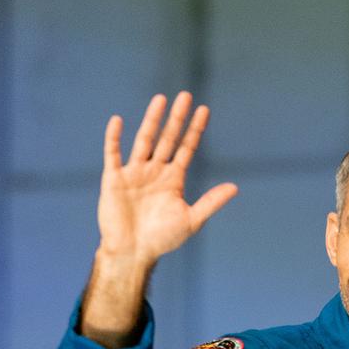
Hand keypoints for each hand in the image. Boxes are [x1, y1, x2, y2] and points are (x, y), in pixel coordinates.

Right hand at [97, 92, 236, 267]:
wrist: (132, 253)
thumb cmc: (161, 240)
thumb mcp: (191, 220)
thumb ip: (211, 202)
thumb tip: (235, 187)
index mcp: (172, 180)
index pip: (186, 148)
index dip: (195, 130)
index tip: (204, 110)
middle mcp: (154, 172)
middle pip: (167, 139)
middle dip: (177, 118)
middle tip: (185, 96)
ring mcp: (134, 173)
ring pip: (144, 140)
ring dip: (152, 120)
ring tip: (161, 99)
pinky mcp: (114, 179)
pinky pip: (113, 153)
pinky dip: (114, 137)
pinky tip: (118, 120)